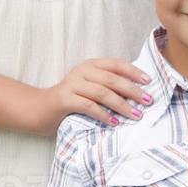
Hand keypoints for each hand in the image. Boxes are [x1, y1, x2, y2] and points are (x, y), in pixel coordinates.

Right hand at [35, 58, 154, 134]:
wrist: (38, 109)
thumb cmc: (69, 101)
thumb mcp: (89, 89)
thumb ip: (106, 87)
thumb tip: (136, 95)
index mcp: (90, 66)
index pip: (116, 64)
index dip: (133, 71)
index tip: (149, 82)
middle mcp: (82, 71)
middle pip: (112, 79)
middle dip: (132, 90)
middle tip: (148, 101)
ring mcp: (72, 84)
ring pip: (102, 92)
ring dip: (122, 105)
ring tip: (136, 115)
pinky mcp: (64, 99)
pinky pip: (88, 105)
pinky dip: (103, 114)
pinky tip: (114, 122)